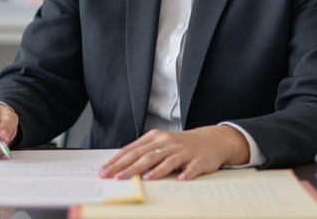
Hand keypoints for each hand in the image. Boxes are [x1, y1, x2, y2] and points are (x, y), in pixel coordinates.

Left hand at [98, 125, 249, 180]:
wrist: (212, 140)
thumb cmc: (181, 145)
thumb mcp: (161, 144)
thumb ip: (144, 152)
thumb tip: (121, 166)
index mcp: (155, 137)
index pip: (132, 150)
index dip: (117, 161)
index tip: (104, 170)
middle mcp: (167, 142)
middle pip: (144, 155)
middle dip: (127, 167)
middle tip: (114, 177)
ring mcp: (183, 150)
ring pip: (165, 160)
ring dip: (153, 170)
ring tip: (142, 179)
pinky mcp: (198, 159)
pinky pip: (191, 167)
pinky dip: (185, 172)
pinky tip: (179, 178)